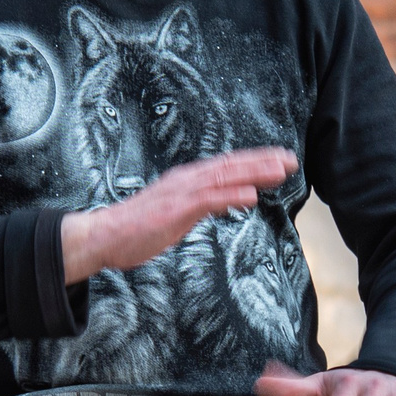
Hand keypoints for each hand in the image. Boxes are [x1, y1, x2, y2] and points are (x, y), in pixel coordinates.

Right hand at [59, 148, 298, 282]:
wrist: (104, 236)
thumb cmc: (137, 229)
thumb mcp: (178, 214)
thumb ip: (204, 205)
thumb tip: (230, 201)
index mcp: (187, 180)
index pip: (227, 166)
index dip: (255, 162)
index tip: (279, 161)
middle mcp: (186, 180)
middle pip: (231, 166)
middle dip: (262, 162)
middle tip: (291, 159)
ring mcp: (180, 193)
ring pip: (224, 177)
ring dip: (254, 173)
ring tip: (280, 170)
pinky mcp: (175, 210)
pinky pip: (208, 200)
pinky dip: (231, 195)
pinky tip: (251, 195)